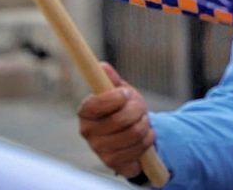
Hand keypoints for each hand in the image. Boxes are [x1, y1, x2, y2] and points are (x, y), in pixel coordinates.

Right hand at [76, 63, 155, 178]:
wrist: (133, 135)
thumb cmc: (124, 109)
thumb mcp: (119, 91)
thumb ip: (110, 79)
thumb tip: (102, 66)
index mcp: (85, 112)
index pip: (96, 104)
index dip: (115, 98)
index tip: (126, 94)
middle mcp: (88, 133)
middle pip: (122, 120)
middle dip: (139, 111)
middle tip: (141, 110)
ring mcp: (100, 151)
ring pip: (135, 135)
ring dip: (146, 127)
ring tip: (144, 123)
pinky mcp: (114, 165)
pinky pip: (138, 153)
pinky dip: (147, 144)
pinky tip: (143, 141)